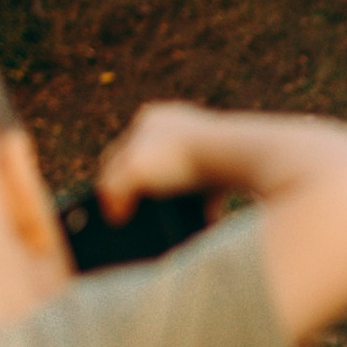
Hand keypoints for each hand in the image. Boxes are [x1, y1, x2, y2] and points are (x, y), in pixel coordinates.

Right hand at [92, 100, 223, 216]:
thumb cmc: (182, 159)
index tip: (108, 208)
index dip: (110, 184)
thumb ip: (113, 190)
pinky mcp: (231, 163)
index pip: (118, 154)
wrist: (237, 158)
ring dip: (174, 201)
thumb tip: (115, 213)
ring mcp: (207, 143)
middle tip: (135, 218)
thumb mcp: (132, 173)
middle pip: (151, 165)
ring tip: (166, 225)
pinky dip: (203, 209)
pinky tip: (198, 225)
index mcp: (150, 120)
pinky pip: (211, 191)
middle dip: (143, 191)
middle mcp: (179, 126)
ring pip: (182, 179)